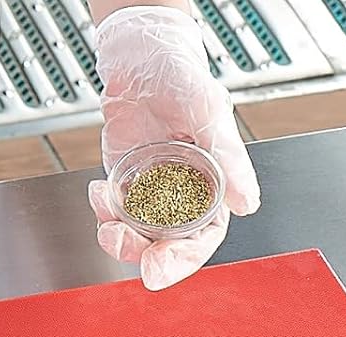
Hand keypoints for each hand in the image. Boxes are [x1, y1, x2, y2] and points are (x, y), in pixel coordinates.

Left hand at [88, 7, 260, 289]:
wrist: (140, 58)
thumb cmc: (183, 79)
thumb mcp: (208, 113)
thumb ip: (228, 159)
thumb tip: (247, 203)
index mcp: (212, 187)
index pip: (203, 238)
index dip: (183, 259)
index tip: (157, 270)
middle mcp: (183, 196)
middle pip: (168, 246)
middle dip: (147, 258)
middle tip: (128, 255)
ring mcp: (152, 193)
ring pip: (137, 236)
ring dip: (119, 239)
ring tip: (106, 222)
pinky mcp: (126, 185)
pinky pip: (114, 215)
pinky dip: (103, 213)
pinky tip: (98, 191)